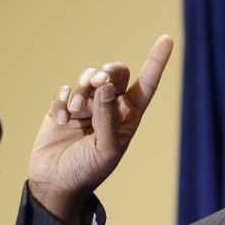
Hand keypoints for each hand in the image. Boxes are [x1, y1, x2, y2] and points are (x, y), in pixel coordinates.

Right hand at [28, 35, 173, 224]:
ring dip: (82, 90)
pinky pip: (65, 90)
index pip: (147, 84)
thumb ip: (108, 117)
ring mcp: (87, 105)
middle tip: (98, 83)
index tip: (166, 39)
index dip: (156, 62)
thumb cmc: (89, 170)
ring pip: (88, 78)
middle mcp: (111, 106)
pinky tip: (62, 119)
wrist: (57, 184)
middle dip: (107, 72)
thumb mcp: (107, 149)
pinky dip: (63, 101)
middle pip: (115, 72)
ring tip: (76, 112)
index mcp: (130, 116)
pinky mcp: (63, 107)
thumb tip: (106, 85)